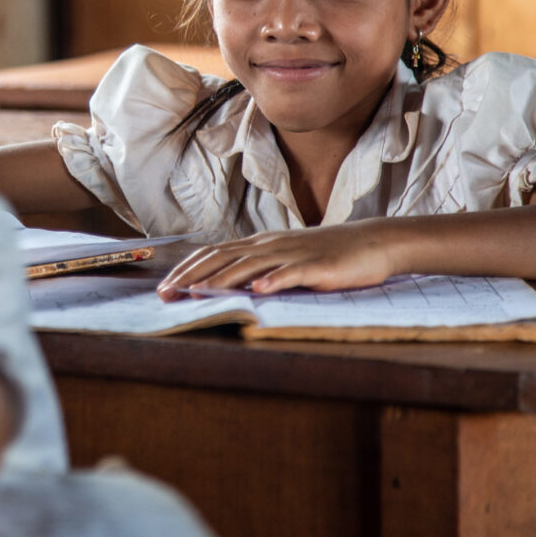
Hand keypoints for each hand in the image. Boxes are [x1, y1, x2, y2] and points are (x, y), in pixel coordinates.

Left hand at [156, 222, 404, 301]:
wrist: (371, 243)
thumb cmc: (325, 254)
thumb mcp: (284, 258)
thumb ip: (256, 267)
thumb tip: (222, 283)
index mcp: (260, 244)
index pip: (214, 253)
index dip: (187, 269)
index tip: (165, 287)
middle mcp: (270, 245)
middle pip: (223, 257)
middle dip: (192, 276)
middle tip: (167, 293)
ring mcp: (293, 254)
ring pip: (251, 265)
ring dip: (222, 279)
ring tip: (199, 292)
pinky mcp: (318, 266)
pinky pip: (292, 273)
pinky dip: (274, 281)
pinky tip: (258, 291)